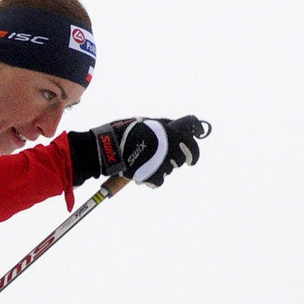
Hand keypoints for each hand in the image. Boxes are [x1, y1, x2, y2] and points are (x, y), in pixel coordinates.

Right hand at [92, 115, 208, 187]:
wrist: (109, 148)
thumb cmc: (125, 132)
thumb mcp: (147, 122)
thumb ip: (163, 124)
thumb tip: (175, 124)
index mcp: (171, 134)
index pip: (192, 145)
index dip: (194, 153)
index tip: (192, 160)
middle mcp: (170, 150)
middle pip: (180, 160)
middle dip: (173, 159)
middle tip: (160, 157)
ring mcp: (162, 165)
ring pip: (168, 170)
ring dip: (161, 168)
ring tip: (146, 163)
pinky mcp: (152, 177)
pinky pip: (158, 181)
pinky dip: (152, 179)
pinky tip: (143, 174)